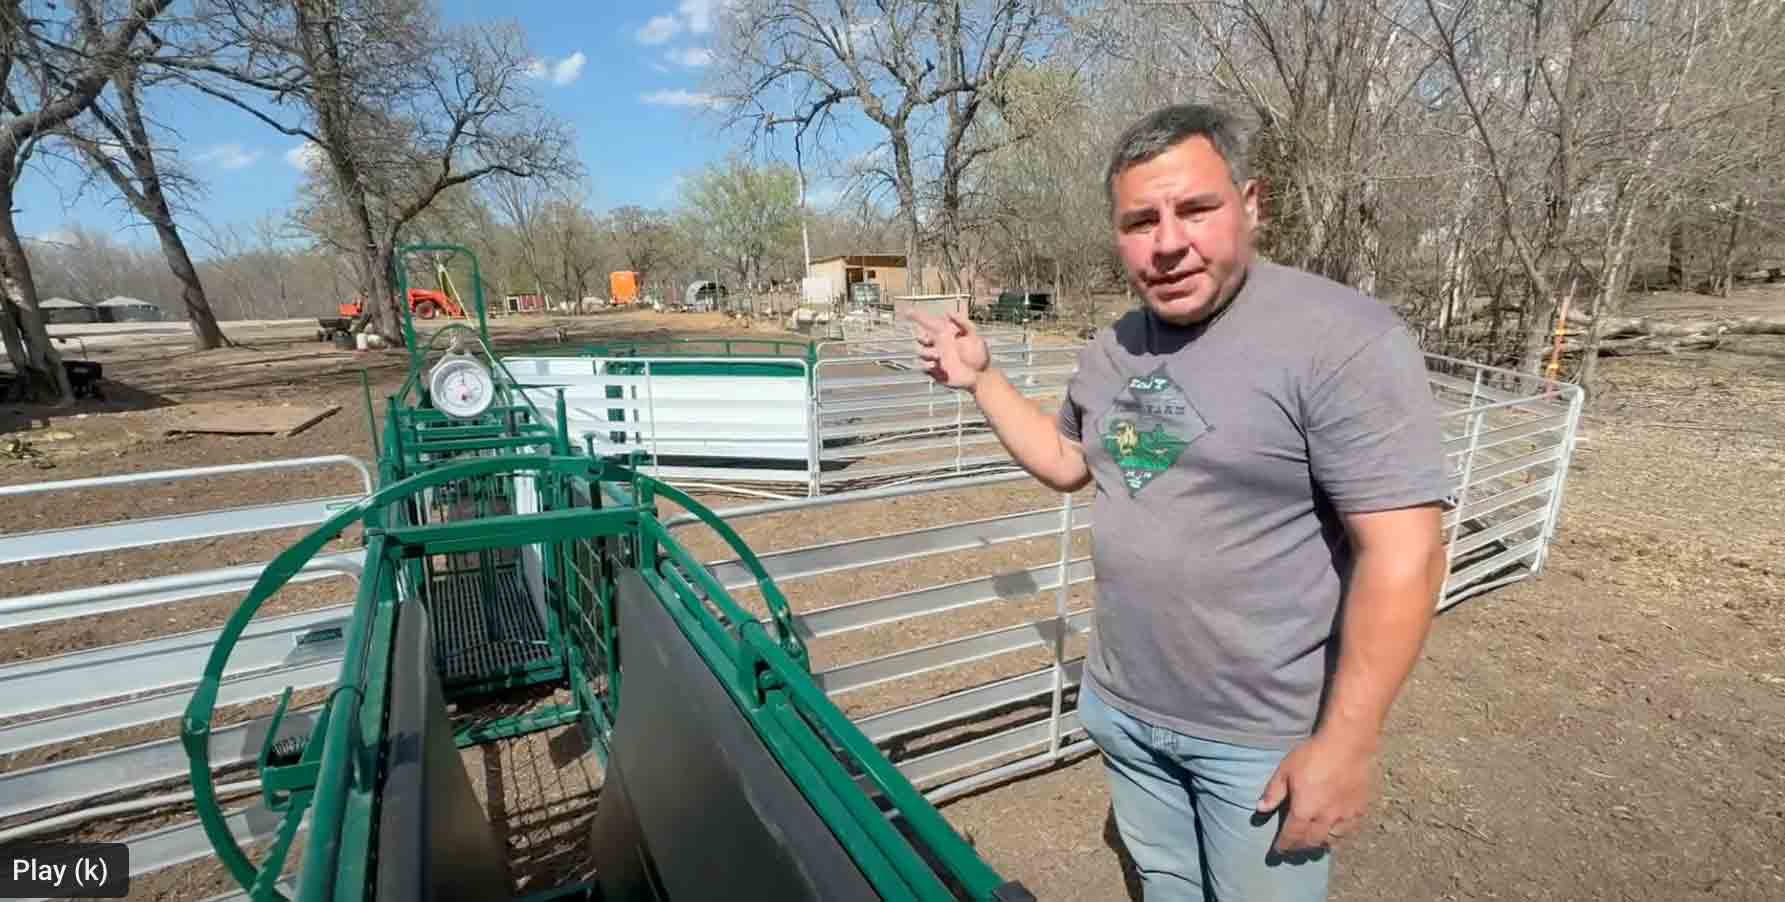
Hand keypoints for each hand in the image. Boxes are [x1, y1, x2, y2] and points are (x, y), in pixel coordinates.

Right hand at [909, 310, 989, 390]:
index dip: (917, 316)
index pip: (928, 323)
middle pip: (921, 338)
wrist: (981, 376)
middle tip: (929, 339)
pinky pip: (924, 368)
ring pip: (921, 353)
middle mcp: (938, 345)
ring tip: (937, 355)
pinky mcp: (936, 372)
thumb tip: (948, 312)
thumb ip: (962, 322)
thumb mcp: (973, 335)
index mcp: (945, 334)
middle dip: (921, 338)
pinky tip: (936, 365)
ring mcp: (936, 359)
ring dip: (926, 353)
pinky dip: (926, 366)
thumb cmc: (978, 355)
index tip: (906, 311)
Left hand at [1255, 729, 1377, 854]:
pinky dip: (1338, 835)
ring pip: (1331, 840)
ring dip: (1319, 844)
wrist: (1347, 744)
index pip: (1291, 837)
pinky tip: (1334, 831)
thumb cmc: (1313, 754)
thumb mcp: (1285, 770)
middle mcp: (1325, 818)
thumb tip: (1260, 809)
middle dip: (1300, 848)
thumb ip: (1273, 792)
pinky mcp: (1359, 809)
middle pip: (1311, 842)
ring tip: (1312, 843)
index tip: (1278, 851)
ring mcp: (1344, 816)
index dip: (1284, 846)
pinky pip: (1347, 831)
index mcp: (1304, 810)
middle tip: (1293, 850)